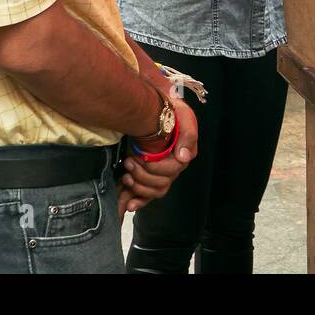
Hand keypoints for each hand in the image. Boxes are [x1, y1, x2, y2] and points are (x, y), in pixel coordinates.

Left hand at [119, 94, 197, 215]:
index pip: (172, 170)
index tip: (141, 156)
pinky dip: (138, 202)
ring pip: (154, 191)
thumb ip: (188, 135)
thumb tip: (183, 158)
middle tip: (128, 161)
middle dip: (142, 175)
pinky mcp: (150, 177)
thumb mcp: (183, 116)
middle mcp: (174, 168)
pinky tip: (130, 204)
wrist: (156, 110)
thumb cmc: (171, 112)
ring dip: (138, 186)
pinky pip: (147, 196)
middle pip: (161, 184)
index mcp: (183, 155)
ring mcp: (161, 174)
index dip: (155, 167)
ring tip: (126, 175)